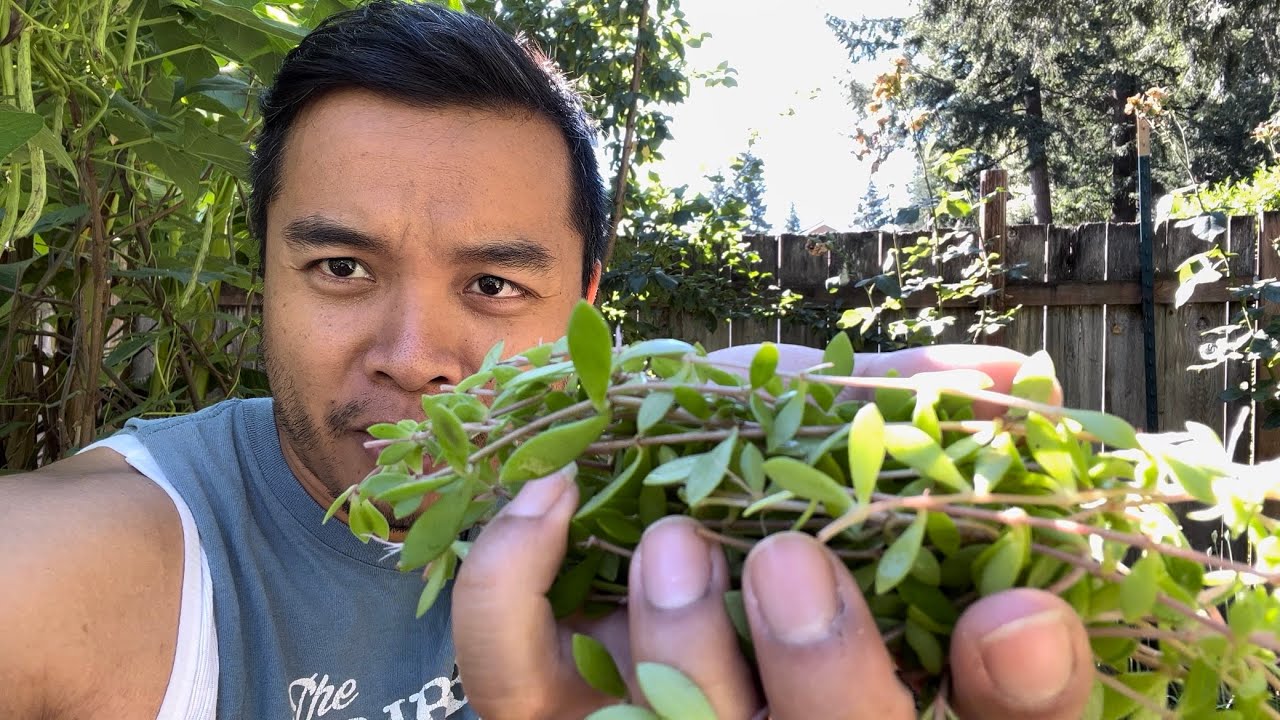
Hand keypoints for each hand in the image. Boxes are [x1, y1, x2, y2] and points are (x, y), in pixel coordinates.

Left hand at [453, 345, 1086, 719]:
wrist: (600, 503)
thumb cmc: (742, 485)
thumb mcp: (824, 443)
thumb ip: (902, 410)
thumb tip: (1008, 380)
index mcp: (871, 680)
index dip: (1023, 691)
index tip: (1017, 614)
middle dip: (818, 663)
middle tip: (792, 564)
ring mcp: (648, 716)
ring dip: (681, 638)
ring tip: (675, 541)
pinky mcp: (538, 694)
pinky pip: (504, 665)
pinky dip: (515, 576)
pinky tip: (553, 494)